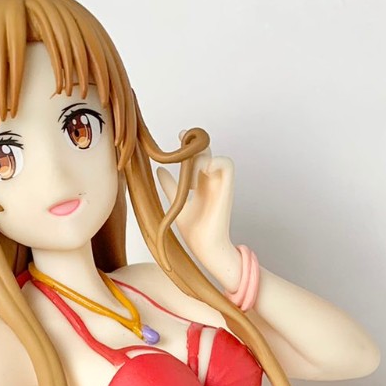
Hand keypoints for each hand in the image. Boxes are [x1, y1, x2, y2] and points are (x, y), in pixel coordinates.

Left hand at [155, 151, 240, 289]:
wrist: (205, 248)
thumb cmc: (194, 233)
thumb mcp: (177, 204)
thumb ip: (170, 187)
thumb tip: (159, 171)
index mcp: (201, 185)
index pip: (197, 158)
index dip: (189, 145)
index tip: (180, 136)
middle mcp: (211, 182)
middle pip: (205, 152)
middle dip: (193, 143)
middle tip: (181, 138)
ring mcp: (219, 184)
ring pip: (214, 156)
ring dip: (200, 158)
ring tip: (189, 178)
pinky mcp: (227, 188)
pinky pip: (226, 163)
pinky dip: (214, 162)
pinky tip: (201, 176)